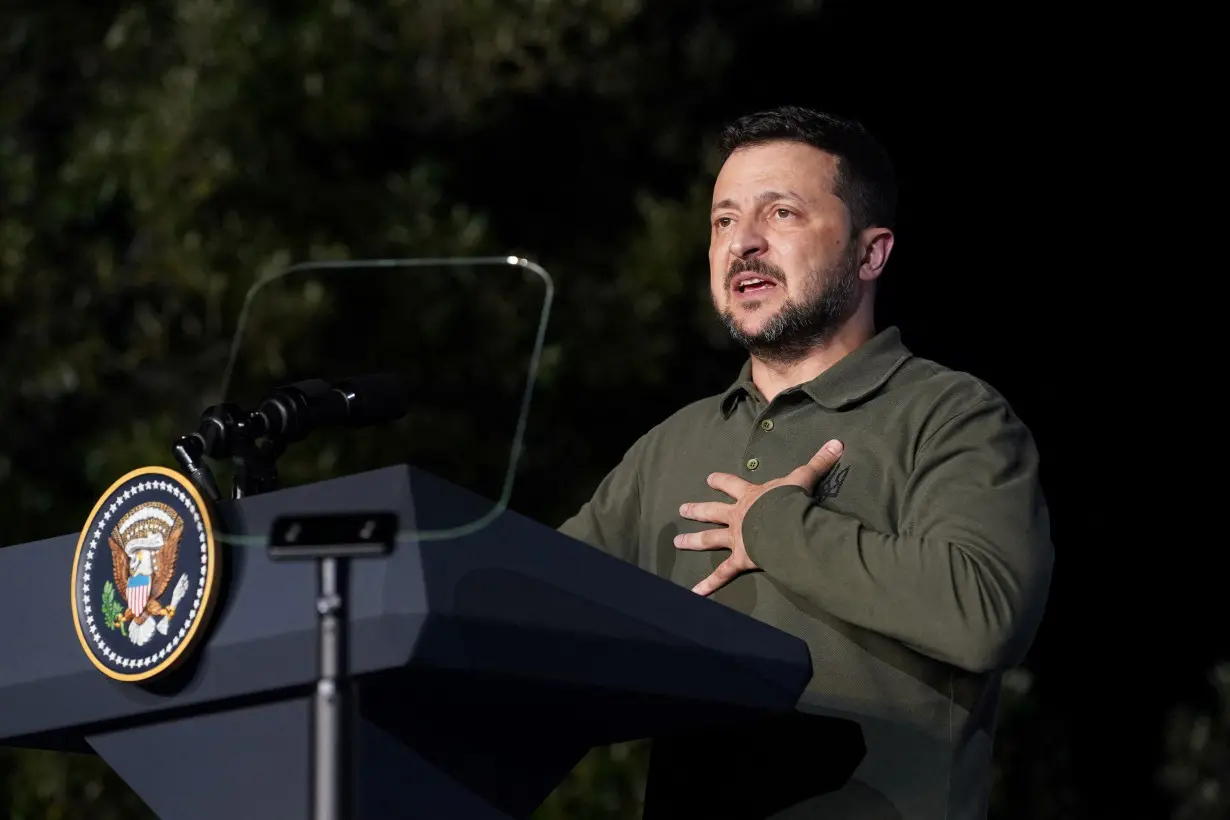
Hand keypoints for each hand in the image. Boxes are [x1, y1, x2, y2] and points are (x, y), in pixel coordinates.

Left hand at [675, 439, 843, 595]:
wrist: (784, 525)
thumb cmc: (790, 501)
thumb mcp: (803, 478)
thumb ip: (818, 463)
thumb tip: (837, 443)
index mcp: (750, 497)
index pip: (732, 485)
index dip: (720, 481)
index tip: (708, 479)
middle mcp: (737, 517)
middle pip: (712, 512)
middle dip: (697, 510)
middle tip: (681, 510)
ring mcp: (736, 538)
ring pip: (709, 540)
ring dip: (692, 541)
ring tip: (677, 542)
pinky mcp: (740, 560)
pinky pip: (722, 574)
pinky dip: (708, 584)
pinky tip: (694, 592)